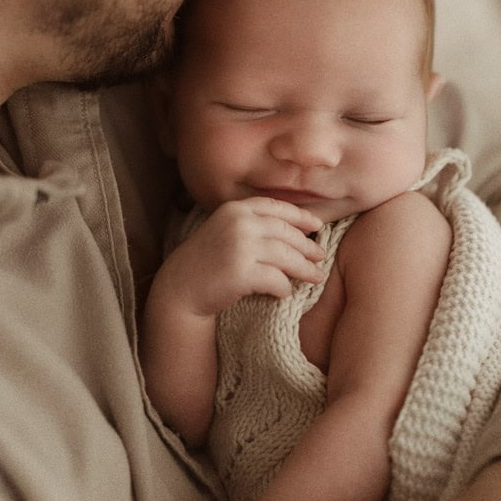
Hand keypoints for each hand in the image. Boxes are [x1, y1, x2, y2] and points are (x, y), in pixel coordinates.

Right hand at [151, 198, 323, 318]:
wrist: (179, 288)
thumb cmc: (207, 262)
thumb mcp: (225, 230)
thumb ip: (252, 224)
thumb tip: (297, 228)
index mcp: (235, 209)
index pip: (277, 208)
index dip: (301, 216)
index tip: (317, 226)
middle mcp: (239, 223)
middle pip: (287, 233)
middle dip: (308, 246)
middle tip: (321, 257)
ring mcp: (240, 246)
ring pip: (287, 256)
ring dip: (305, 269)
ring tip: (316, 277)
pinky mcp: (242, 272)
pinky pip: (277, 280)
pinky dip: (285, 288)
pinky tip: (285, 292)